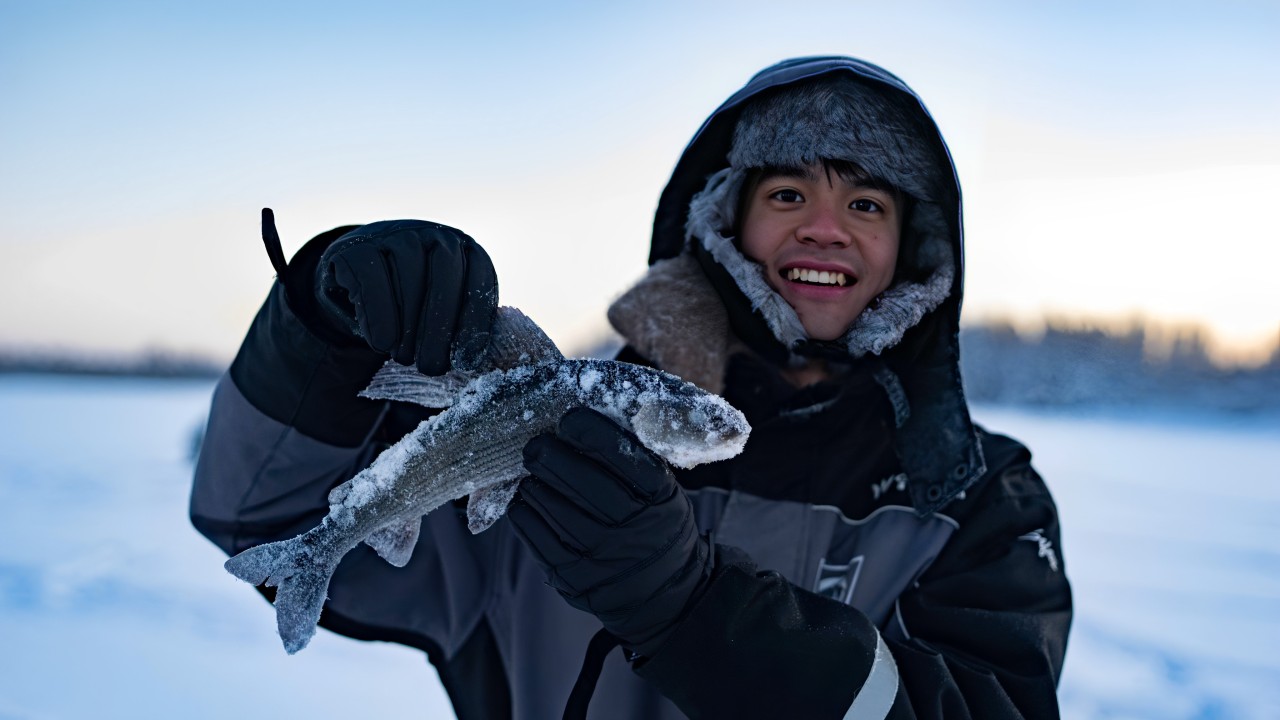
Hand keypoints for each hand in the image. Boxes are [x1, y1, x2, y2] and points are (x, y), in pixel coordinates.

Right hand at [315, 219, 497, 374]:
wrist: (358, 277)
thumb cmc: (411, 302)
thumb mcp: (440, 310)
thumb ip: (460, 325)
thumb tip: (472, 358)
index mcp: (464, 249)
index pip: (479, 279)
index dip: (475, 322)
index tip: (467, 360)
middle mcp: (433, 235)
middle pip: (445, 276)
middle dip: (440, 327)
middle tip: (432, 367)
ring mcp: (394, 235)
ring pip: (409, 276)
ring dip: (409, 326)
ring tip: (406, 359)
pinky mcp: (357, 246)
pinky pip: (371, 278)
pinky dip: (378, 315)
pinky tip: (382, 344)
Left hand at [510, 408, 711, 655]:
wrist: (668, 595)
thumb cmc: (656, 526)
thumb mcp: (664, 493)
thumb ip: (633, 461)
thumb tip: (585, 419)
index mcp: (660, 498)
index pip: (622, 456)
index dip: (590, 431)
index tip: (569, 418)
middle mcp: (633, 528)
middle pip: (580, 480)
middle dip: (549, 454)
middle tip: (536, 443)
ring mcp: (602, 557)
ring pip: (553, 506)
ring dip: (535, 482)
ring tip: (533, 472)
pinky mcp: (574, 579)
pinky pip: (537, 537)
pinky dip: (525, 513)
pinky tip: (526, 500)